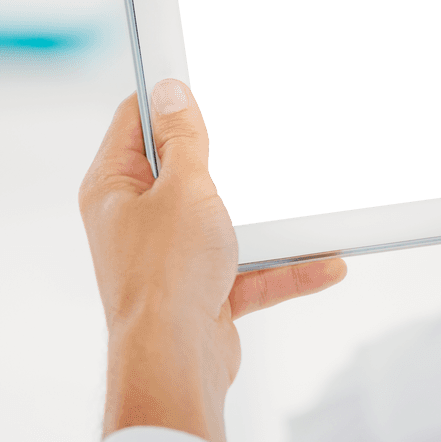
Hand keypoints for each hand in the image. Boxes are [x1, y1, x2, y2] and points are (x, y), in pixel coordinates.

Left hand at [79, 79, 346, 441]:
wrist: (176, 364)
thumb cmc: (166, 279)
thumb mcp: (183, 189)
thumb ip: (183, 139)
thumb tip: (171, 91)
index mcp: (115, 187)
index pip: (135, 120)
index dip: (168, 96)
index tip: (200, 77)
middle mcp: (137, 220)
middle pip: (185, 168)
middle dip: (230, 158)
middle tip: (261, 134)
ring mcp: (170, 257)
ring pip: (225, 221)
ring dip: (268, 220)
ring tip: (306, 203)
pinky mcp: (203, 290)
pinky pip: (250, 269)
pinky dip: (286, 268)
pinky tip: (325, 262)